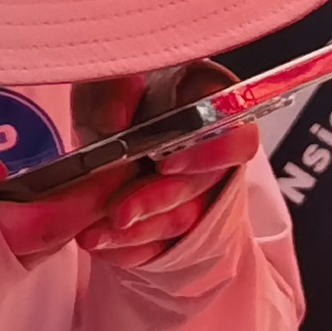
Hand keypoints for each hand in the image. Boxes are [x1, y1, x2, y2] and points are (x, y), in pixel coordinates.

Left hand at [63, 63, 256, 261]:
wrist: (102, 127)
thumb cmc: (112, 96)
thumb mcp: (103, 81)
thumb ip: (112, 91)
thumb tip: (115, 122)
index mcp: (208, 101)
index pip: (238, 132)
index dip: (210, 153)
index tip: (165, 165)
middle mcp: (214, 148)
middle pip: (203, 185)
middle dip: (155, 201)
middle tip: (117, 212)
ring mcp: (200, 189)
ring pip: (182, 221)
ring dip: (137, 231)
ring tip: (93, 233)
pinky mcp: (179, 221)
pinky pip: (164, 247)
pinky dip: (130, 249)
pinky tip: (102, 244)